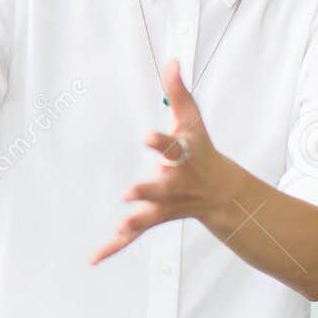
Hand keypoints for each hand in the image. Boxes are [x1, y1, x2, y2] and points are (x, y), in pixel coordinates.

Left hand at [90, 60, 232, 264]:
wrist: (223, 193)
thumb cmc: (202, 150)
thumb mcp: (192, 120)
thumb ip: (179, 92)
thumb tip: (172, 59)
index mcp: (185, 156)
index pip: (173, 146)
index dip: (161, 143)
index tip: (147, 137)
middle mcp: (178, 182)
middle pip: (163, 187)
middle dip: (148, 189)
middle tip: (130, 192)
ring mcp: (167, 204)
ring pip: (150, 215)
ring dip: (136, 221)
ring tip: (120, 225)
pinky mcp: (154, 219)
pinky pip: (133, 236)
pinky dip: (114, 247)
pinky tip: (94, 257)